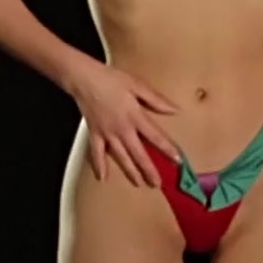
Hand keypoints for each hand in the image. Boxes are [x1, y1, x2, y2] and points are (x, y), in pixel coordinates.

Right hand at [67, 61, 178, 186]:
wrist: (84, 78)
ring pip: (120, 157)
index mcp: (135, 116)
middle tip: (157, 183)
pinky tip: (102, 178)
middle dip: (148, 170)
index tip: (177, 160)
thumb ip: (156, 100)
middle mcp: (122, 128)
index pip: (155, 136)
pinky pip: (96, 153)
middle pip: (138, 153)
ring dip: (130, 172)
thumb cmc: (110, 79)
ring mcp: (107, 133)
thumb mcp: (138, 85)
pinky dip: (99, 166)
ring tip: (138, 184)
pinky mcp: (94, 134)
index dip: (167, 149)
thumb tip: (174, 109)